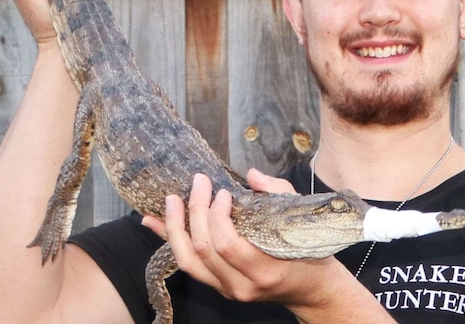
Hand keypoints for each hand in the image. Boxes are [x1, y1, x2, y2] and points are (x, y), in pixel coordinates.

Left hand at [142, 170, 394, 321]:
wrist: (311, 290)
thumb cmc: (310, 251)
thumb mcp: (301, 218)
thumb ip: (277, 194)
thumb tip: (251, 175)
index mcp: (265, 270)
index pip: (228, 245)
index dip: (217, 216)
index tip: (223, 192)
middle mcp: (242, 285)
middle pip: (204, 250)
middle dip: (195, 212)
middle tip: (198, 183)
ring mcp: (228, 290)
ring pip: (187, 261)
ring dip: (174, 228)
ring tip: (171, 200)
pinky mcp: (218, 287)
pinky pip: (187, 265)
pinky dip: (169, 241)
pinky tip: (153, 222)